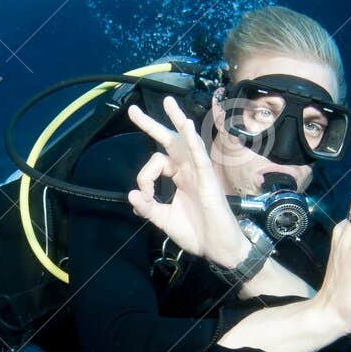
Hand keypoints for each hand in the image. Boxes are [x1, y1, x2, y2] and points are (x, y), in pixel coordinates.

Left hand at [126, 95, 249, 265]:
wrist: (219, 249)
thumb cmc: (198, 233)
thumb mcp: (164, 220)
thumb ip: (147, 208)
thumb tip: (131, 194)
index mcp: (179, 176)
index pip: (155, 164)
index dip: (143, 178)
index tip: (144, 198)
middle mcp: (189, 170)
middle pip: (169, 141)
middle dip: (151, 124)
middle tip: (132, 110)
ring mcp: (199, 172)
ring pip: (187, 140)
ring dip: (177, 119)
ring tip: (168, 102)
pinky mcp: (208, 180)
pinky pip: (199, 156)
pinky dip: (192, 141)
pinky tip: (186, 126)